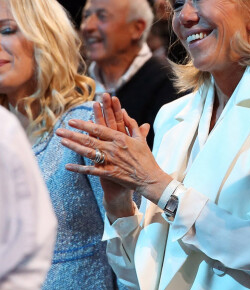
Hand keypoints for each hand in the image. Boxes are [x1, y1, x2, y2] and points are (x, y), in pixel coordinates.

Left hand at [57, 105, 171, 206]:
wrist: (149, 178)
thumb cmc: (146, 158)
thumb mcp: (141, 139)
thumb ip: (132, 124)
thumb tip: (124, 111)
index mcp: (121, 138)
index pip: (99, 129)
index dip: (85, 124)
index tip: (73, 121)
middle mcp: (113, 148)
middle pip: (89, 140)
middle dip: (73, 134)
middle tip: (60, 130)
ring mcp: (110, 161)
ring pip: (88, 153)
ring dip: (73, 147)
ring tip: (62, 141)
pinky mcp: (109, 173)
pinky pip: (91, 170)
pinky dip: (79, 169)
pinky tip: (68, 166)